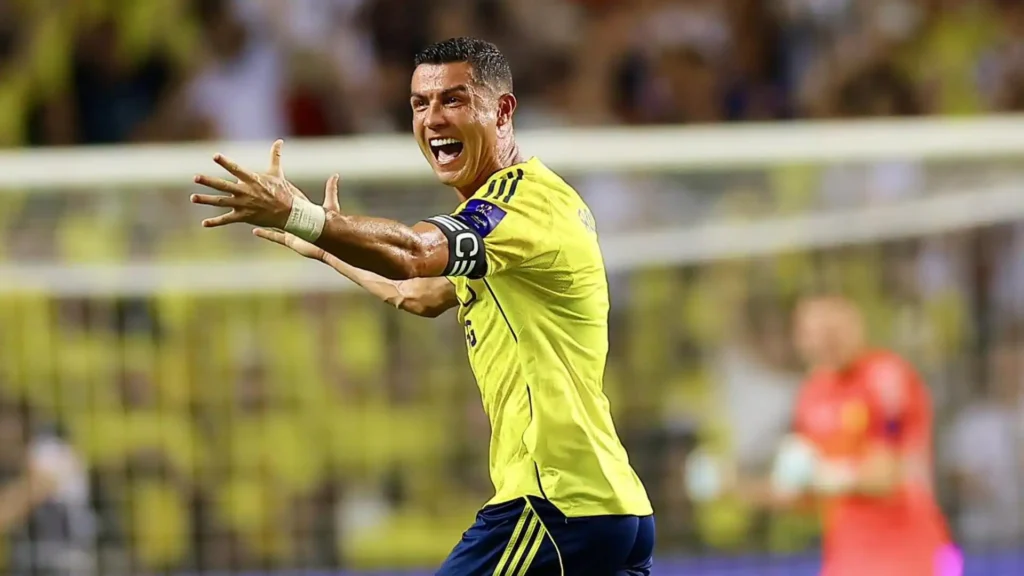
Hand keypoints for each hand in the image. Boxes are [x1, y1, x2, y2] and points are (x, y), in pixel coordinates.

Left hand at [191, 139, 308, 228]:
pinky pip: (227, 219)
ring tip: (193, 198)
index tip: (215, 156)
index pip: (236, 169)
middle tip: (195, 177)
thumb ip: (275, 156)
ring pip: (221, 202)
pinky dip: (216, 222)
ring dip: (206, 200)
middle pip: (223, 186)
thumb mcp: (277, 173)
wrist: (290, 213)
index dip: (225, 162)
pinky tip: (204, 223)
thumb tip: (280, 140)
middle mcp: (245, 192)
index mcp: (252, 180)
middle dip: (208, 181)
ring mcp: (243, 205)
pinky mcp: (243, 217)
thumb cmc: (283, 191)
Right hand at [253, 173, 341, 260]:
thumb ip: (331, 191)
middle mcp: (296, 221)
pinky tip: (255, 231)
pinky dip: (265, 234)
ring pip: (274, 224)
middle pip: (281, 212)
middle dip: (270, 206)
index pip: (292, 202)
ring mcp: (291, 231)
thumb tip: (335, 175)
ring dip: (264, 219)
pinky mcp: (289, 240)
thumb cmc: (331, 225)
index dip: (285, 195)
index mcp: (303, 212)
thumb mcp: (331, 206)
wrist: (329, 246)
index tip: (275, 186)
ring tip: (253, 212)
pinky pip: (274, 236)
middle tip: (258, 197)